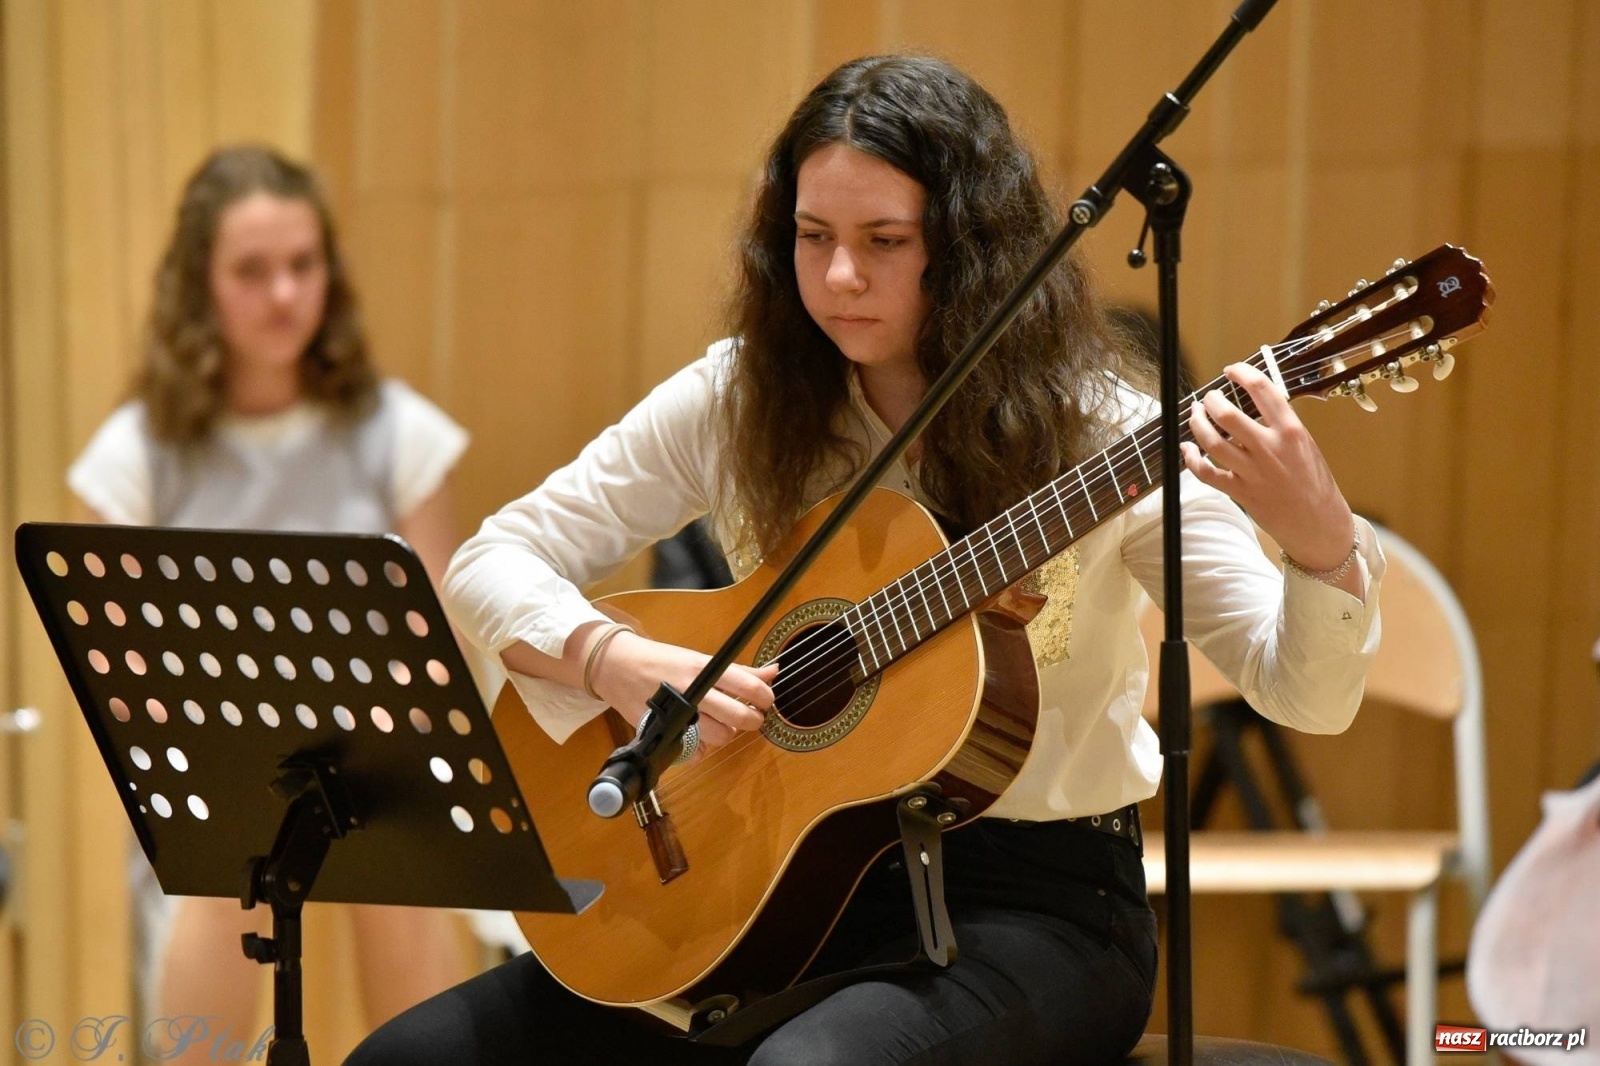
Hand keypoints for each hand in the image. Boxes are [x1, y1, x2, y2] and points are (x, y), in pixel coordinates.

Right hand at [588, 630, 776, 752]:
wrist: (618, 667)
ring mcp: (679, 713)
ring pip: (720, 737)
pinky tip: (699, 734)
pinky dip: (703, 748)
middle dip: (752, 720)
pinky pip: (697, 752)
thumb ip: (739, 672)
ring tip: (719, 723)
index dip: (765, 697)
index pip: (748, 686)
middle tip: (750, 717)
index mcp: (704, 668)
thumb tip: (774, 671)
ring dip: (726, 734)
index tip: (766, 701)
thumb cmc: (663, 661)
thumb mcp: (701, 659)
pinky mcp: (666, 732)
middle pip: (739, 718)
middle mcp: (693, 690)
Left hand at [1180, 362, 1356, 572]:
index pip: (1262, 389)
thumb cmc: (1314, 482)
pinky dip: (1191, 459)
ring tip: (1195, 414)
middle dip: (1211, 400)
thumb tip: (1254, 406)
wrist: (1320, 523)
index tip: (1231, 369)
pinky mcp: (1240, 492)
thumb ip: (1280, 426)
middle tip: (1209, 397)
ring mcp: (1253, 471)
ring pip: (1212, 441)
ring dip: (1197, 423)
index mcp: (1291, 431)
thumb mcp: (1305, 445)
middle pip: (1228, 414)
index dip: (1241, 373)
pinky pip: (1206, 473)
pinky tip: (1188, 449)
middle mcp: (1270, 448)